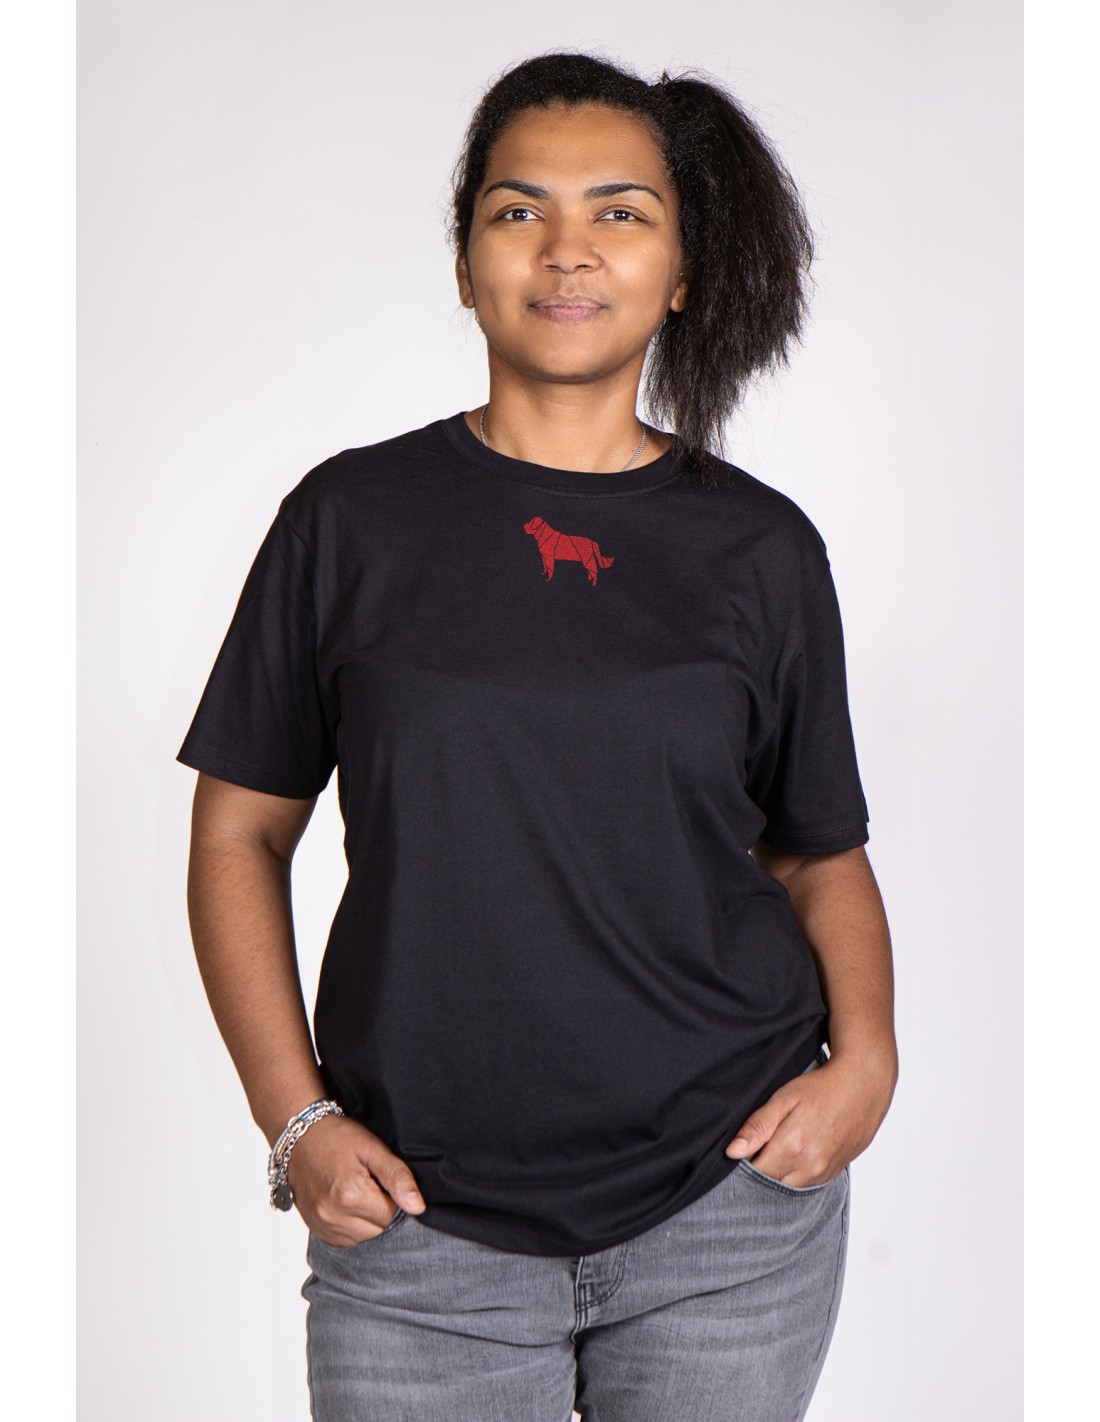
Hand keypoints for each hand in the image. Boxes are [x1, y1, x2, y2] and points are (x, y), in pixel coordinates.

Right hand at [285, 1114, 426, 1246]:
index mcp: (350, 1195)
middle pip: (378, 1230)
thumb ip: (397, 1177)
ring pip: (363, 1238)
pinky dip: (351, 1226)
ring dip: (366, 1220)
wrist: (299, 1137)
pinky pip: (345, 1240)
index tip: (381, 1179)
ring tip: (357, 1191)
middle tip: (370, 1183)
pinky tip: (347, 1204)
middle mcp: (333, 1216)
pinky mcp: (315, 1230)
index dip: (393, 1196)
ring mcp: (322, 1225)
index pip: (392, 1215)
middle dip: (381, 1210)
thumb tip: (418, 1207)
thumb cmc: (337, 1137)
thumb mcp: (372, 1148)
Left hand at [724, 1047, 896, 1187]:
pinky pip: (807, 1184)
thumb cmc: (822, 1088)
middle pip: (771, 1182)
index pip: (756, 1172)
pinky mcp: (834, 1173)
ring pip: (789, 1186)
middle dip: (761, 1168)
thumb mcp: (784, 1099)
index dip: (745, 1162)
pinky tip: (798, 1150)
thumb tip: (732, 1152)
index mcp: (793, 1148)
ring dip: (779, 1172)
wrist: (864, 1086)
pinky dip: (797, 1173)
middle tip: (761, 1143)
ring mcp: (824, 1173)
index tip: (744, 1147)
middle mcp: (810, 1167)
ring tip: (781, 1144)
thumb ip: (758, 1127)